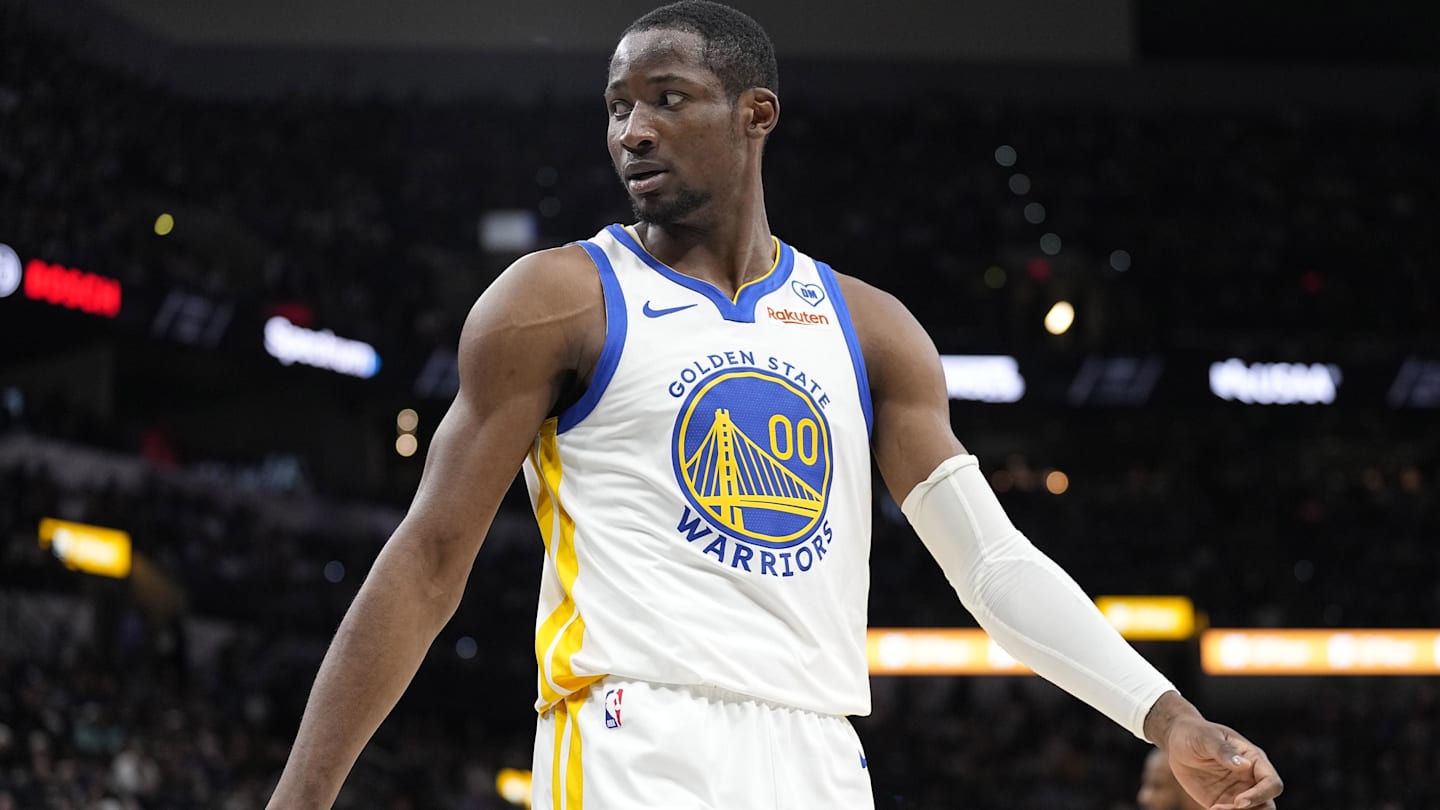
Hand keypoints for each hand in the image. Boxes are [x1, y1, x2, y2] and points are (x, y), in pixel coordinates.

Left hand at [1162, 715, 1283, 809]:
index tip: (1238, 801)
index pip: (1271, 783)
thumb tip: (1245, 765)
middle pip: (1267, 805)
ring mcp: (1238, 793)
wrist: (1176, 742)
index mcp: (1254, 760)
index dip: (1260, 795)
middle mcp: (1251, 779)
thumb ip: (1224, 751)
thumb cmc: (1195, 733)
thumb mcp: (1207, 738)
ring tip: (1215, 809)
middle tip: (1225, 809)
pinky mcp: (1224, 803)